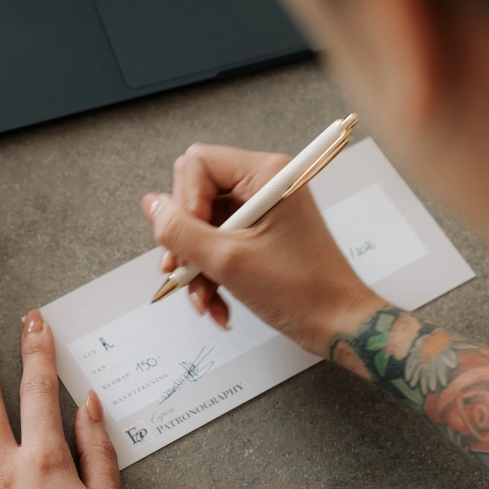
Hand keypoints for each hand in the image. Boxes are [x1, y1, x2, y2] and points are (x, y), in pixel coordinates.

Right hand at [142, 143, 381, 353]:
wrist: (336, 324)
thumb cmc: (301, 291)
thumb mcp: (229, 261)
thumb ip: (181, 231)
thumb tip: (151, 205)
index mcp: (266, 174)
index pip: (197, 164)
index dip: (184, 202)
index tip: (189, 239)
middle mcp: (263, 184)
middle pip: (195, 195)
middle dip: (186, 240)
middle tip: (183, 272)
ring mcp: (261, 210)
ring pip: (203, 226)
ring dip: (197, 266)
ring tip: (204, 300)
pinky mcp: (259, 235)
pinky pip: (218, 244)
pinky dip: (212, 274)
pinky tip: (217, 304)